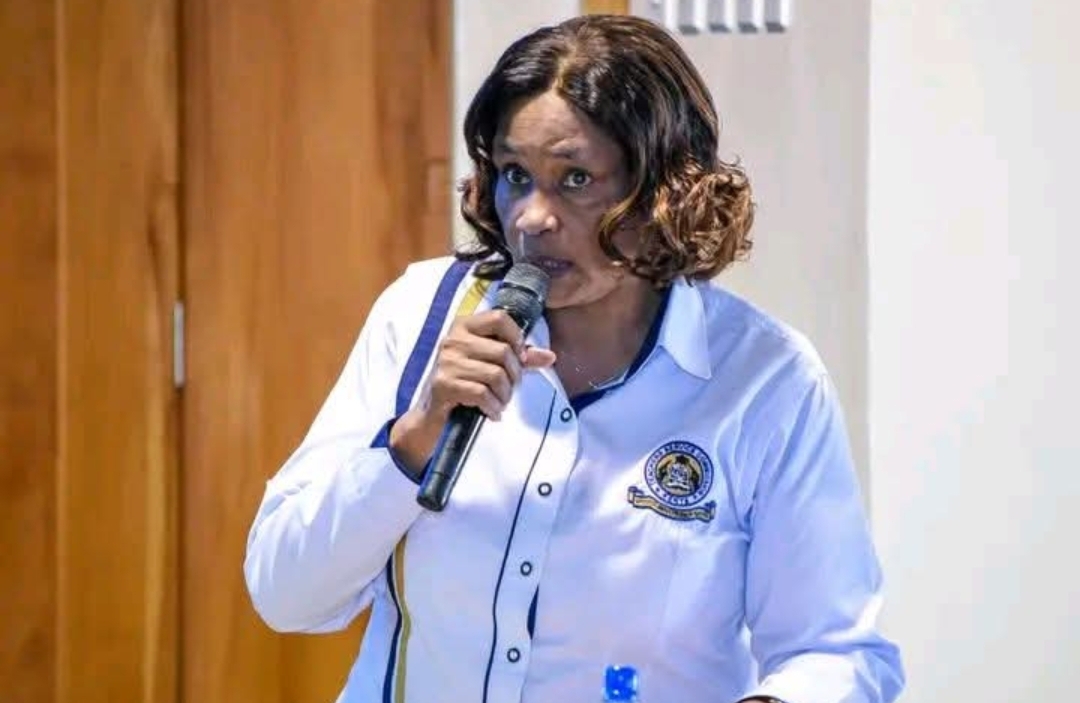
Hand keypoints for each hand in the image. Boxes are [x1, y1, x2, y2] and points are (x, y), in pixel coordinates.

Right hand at [389, 310, 555, 473]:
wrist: (430, 415)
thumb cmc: (463, 384)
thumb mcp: (490, 365)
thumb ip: (519, 358)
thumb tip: (550, 357)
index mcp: (464, 326)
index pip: (500, 318)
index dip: (516, 338)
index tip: (518, 358)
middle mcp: (453, 340)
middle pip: (503, 351)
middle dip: (514, 376)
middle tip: (509, 389)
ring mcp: (446, 362)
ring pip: (496, 375)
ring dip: (504, 395)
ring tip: (500, 402)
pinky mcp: (443, 384)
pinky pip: (482, 393)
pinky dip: (493, 407)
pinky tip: (492, 412)